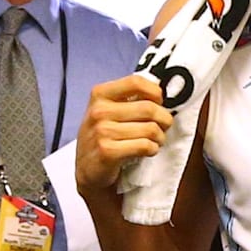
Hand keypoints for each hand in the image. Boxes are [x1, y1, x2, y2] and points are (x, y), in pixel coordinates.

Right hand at [75, 75, 171, 195]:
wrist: (86, 169)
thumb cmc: (104, 136)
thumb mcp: (108, 111)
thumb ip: (129, 99)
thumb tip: (161, 94)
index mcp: (100, 94)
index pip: (135, 82)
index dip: (155, 92)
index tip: (159, 102)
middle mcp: (99, 111)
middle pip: (149, 108)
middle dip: (164, 119)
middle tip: (164, 126)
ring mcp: (101, 132)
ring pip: (150, 129)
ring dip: (160, 137)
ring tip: (156, 140)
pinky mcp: (107, 152)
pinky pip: (144, 146)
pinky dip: (153, 149)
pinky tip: (149, 150)